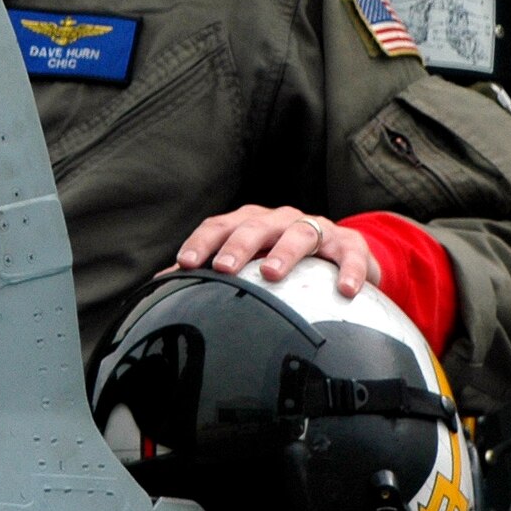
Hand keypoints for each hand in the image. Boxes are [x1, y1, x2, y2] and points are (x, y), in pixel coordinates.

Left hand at [173, 205, 380, 295]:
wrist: (345, 254)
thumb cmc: (286, 258)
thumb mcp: (252, 260)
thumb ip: (211, 270)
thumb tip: (160, 285)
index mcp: (252, 224)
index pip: (221, 225)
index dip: (203, 242)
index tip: (186, 264)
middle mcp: (281, 220)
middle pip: (256, 225)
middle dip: (239, 245)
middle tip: (226, 267)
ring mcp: (317, 229)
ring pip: (299, 233)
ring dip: (284, 251)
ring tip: (272, 273)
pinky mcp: (350, 245)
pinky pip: (350, 255)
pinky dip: (350, 270)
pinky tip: (346, 290)